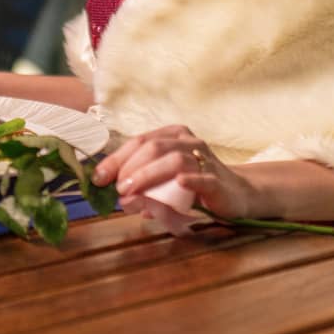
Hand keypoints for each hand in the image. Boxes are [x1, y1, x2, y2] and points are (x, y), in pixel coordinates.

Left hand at [92, 125, 256, 220]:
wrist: (235, 194)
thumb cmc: (193, 185)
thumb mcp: (164, 182)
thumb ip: (143, 186)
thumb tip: (119, 197)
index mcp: (173, 135)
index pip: (139, 141)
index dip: (116, 159)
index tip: (98, 178)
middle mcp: (188, 142)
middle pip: (154, 147)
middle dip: (130, 167)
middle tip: (116, 187)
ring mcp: (205, 159)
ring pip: (174, 160)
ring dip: (149, 175)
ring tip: (131, 190)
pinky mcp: (218, 180)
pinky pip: (202, 177)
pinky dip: (189, 179)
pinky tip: (179, 183)